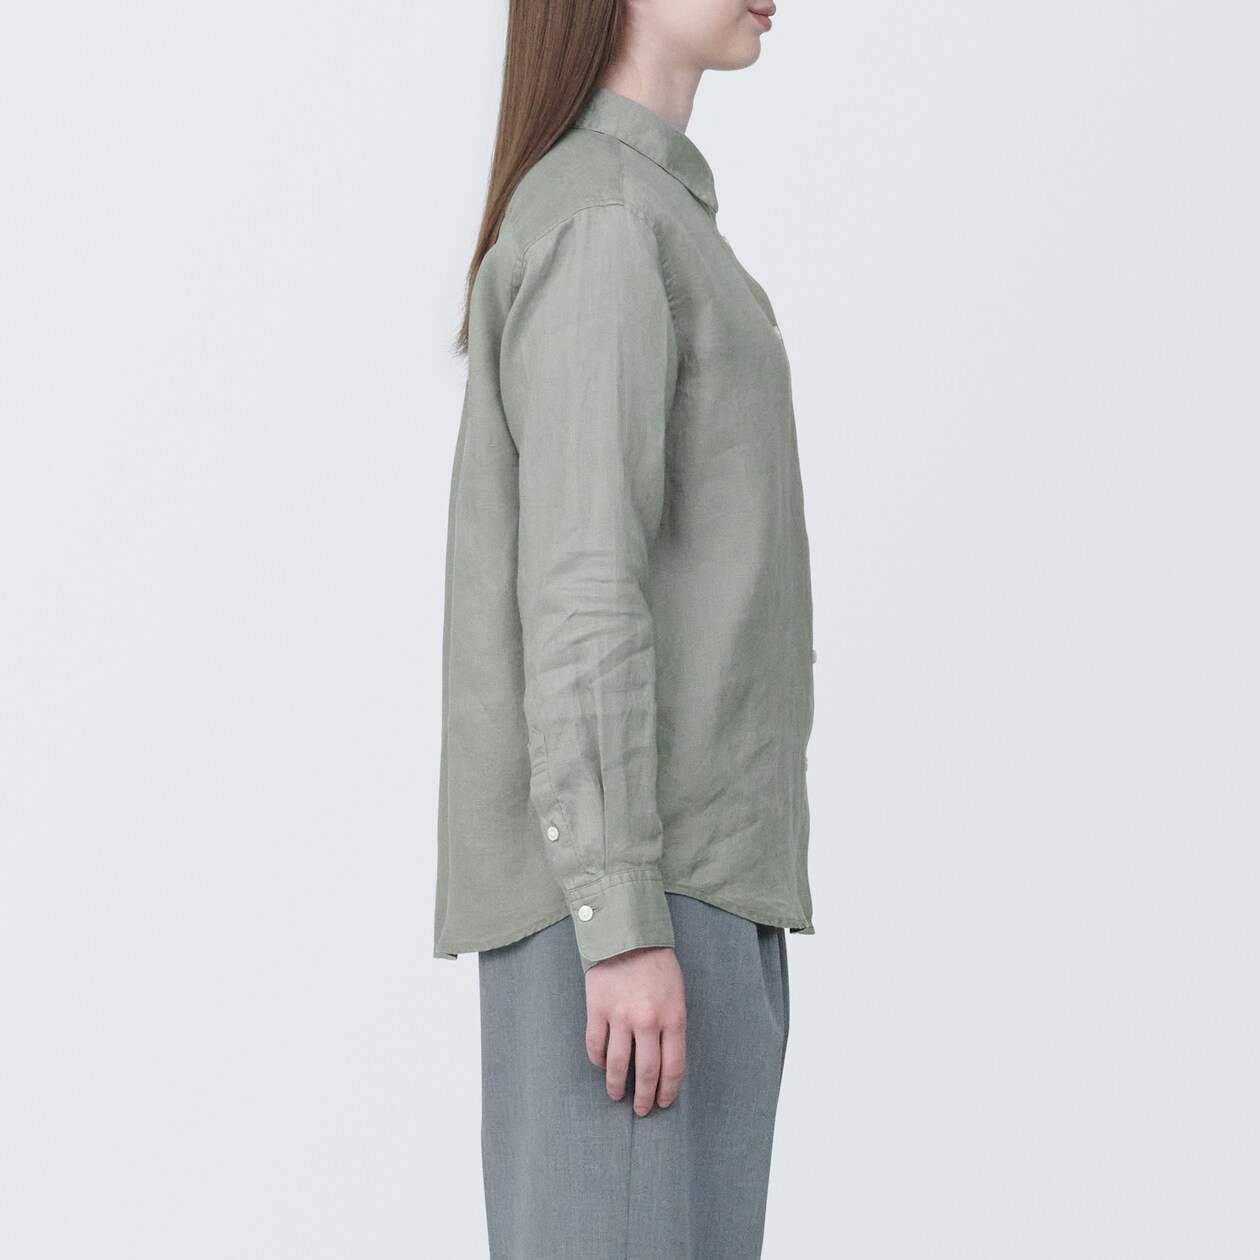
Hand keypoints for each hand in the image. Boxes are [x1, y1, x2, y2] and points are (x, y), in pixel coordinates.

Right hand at [585, 946, 686, 1115]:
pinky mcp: (597, 1009)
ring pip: (616, 1065)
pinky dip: (597, 1061)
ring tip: (616, 1095)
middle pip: (646, 1073)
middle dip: (643, 1097)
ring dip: (616, 1086)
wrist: (627, 933)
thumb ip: (672, 1025)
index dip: (667, 1090)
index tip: (662, 1102)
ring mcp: (620, 1016)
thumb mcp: (676, 994)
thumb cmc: (656, 963)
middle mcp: (648, 1021)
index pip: (673, 1067)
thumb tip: (663, 1061)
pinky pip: (595, 1045)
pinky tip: (600, 1066)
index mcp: (673, 1018)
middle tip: (640, 1110)